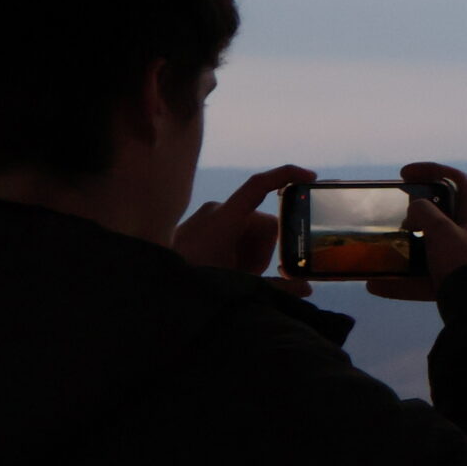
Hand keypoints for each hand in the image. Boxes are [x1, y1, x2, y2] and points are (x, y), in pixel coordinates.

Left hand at [173, 163, 315, 296]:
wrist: (155, 286)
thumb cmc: (194, 283)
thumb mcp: (239, 286)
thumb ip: (277, 288)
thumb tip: (308, 290)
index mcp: (225, 218)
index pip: (259, 184)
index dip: (287, 175)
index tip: (310, 177)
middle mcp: (216, 210)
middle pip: (263, 222)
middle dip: (266, 249)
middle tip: (252, 275)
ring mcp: (207, 217)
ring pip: (250, 229)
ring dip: (252, 252)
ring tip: (235, 275)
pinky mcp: (202, 225)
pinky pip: (234, 230)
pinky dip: (239, 249)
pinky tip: (227, 268)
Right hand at [368, 162, 466, 302]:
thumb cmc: (464, 262)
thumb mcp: (443, 231)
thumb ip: (426, 212)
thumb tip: (416, 208)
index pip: (457, 180)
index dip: (431, 170)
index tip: (404, 173)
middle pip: (441, 214)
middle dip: (416, 212)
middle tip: (394, 213)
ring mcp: (461, 260)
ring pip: (429, 247)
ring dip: (406, 247)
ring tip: (384, 246)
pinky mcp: (452, 283)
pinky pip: (422, 279)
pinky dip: (401, 282)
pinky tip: (375, 285)